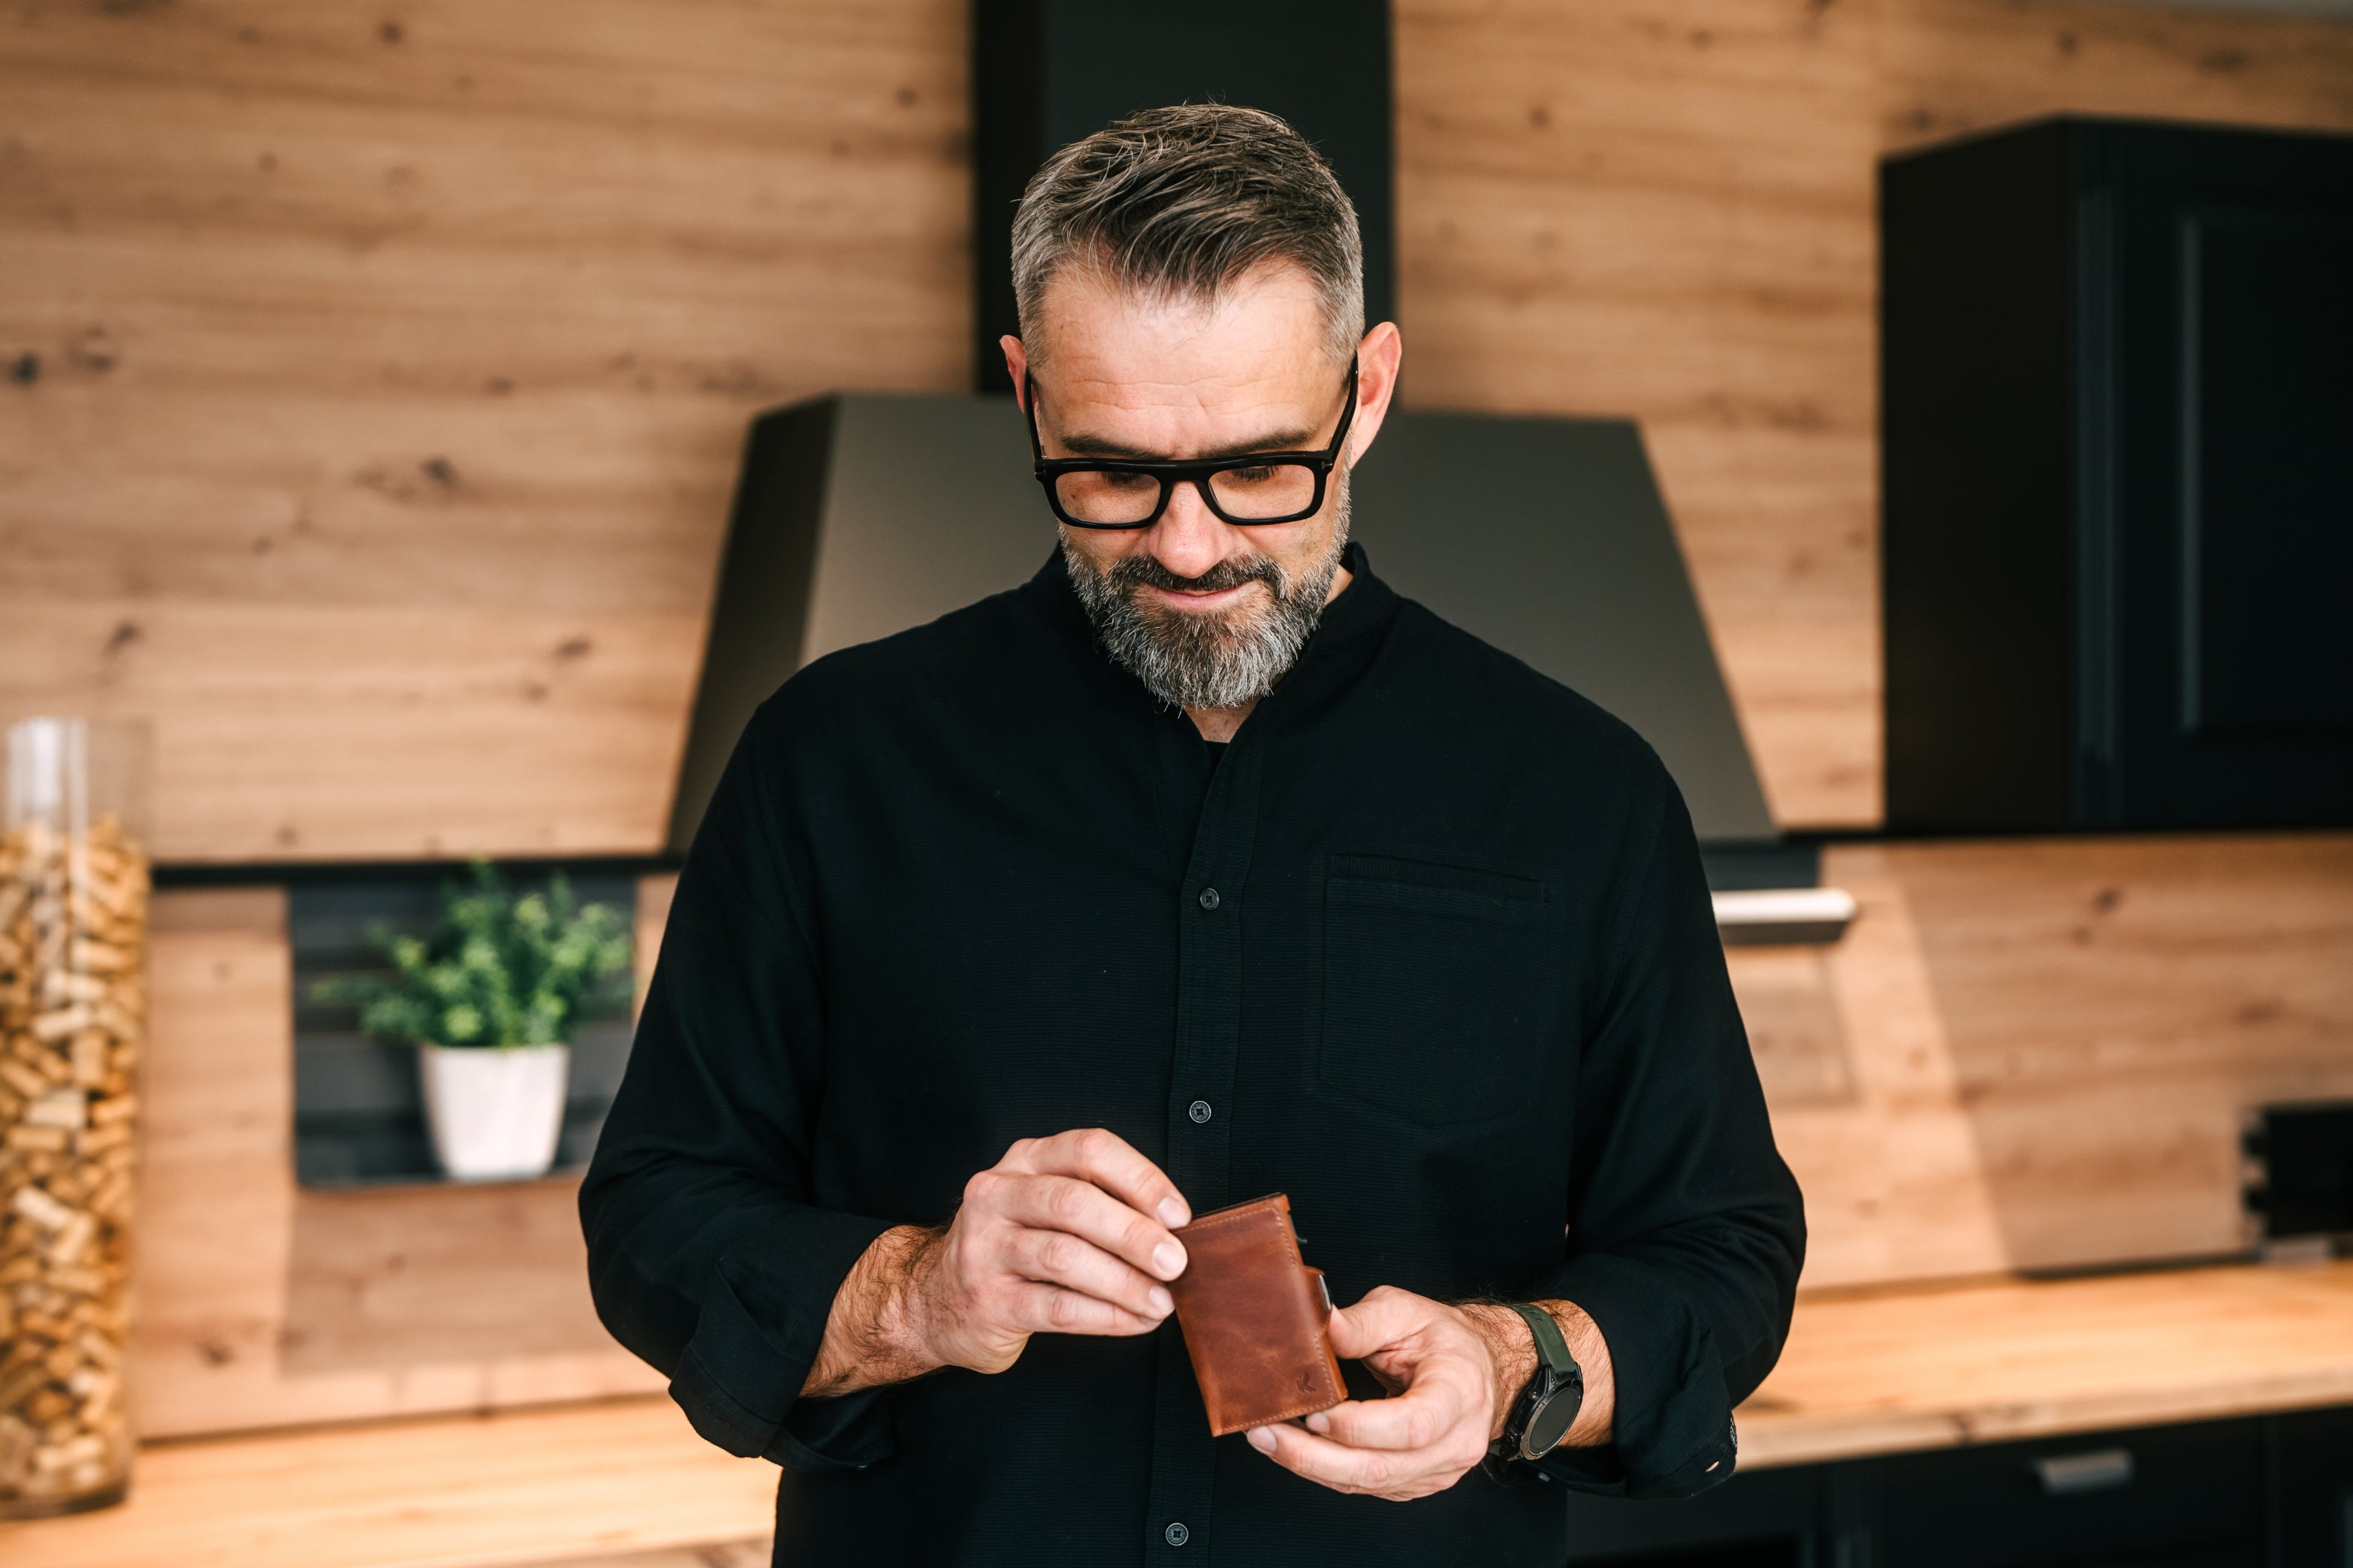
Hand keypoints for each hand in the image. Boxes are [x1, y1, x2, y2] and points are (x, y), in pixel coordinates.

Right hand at [805, 1128, 1192, 1394]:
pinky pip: (1056, 1307)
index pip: (1089, 1150)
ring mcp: (985, 1247)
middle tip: (1177, 1262)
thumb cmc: (1014, 1248)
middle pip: (1074, 1202)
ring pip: (1065, 1257)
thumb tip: (1175, 1230)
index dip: (1141, 1179)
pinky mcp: (987, 1300)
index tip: (1180, 1215)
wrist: (935, 1300)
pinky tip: (1136, 1321)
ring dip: (1125, 1281)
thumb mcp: (1044, 1205)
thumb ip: (1099, 1203)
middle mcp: (998, 1194)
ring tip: (1162, 1301)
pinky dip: (1106, 1316)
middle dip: (1134, 1234)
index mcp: (1025, 1160)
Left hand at [1243, 1285, 1507, 1500]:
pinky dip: (1326, 1471)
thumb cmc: (1444, 1339)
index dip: (1358, 1427)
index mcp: (1459, 1394)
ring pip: (1368, 1484)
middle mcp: (1455, 1443)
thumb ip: (1364, 1321)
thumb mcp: (1407, 1311)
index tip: (1316, 1411)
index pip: (1411, 1427)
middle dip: (1314, 1457)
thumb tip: (1322, 1326)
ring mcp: (1437, 1471)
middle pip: (1381, 1468)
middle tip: (1267, 1434)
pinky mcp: (1415, 1483)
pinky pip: (1366, 1487)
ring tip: (1268, 1439)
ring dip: (1311, 1466)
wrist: (1476, 1369)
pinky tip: (1296, 1450)